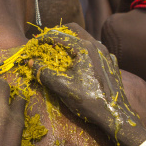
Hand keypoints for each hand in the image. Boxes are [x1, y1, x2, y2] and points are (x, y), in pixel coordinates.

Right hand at [30, 24, 145, 145]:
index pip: (58, 35)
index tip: (33, 44)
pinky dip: (83, 51)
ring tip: (60, 54)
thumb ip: (43, 72)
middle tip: (46, 44)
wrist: (115, 116)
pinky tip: (78, 64)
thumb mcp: (61, 86)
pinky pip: (95, 50)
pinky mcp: (112, 63)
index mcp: (85, 48)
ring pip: (85, 38)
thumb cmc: (88, 101)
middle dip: (58, 34)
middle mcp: (97, 45)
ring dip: (71, 42)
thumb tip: (30, 62)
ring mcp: (106, 54)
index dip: (42, 38)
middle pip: (74, 30)